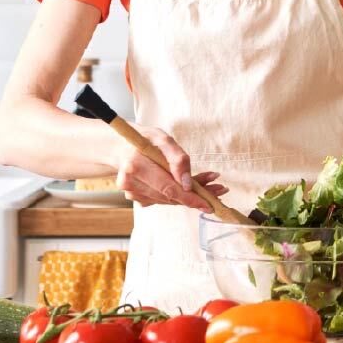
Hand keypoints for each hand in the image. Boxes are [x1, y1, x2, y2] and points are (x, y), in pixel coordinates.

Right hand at [113, 124, 227, 210]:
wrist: (122, 146)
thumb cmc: (144, 140)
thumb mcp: (163, 139)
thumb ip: (177, 158)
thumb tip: (186, 182)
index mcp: (135, 167)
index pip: (167, 188)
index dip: (189, 197)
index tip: (208, 203)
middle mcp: (131, 184)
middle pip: (170, 196)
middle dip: (196, 195)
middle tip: (220, 191)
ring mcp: (133, 194)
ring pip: (169, 199)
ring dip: (190, 195)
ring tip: (211, 186)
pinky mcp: (138, 198)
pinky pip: (164, 198)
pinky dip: (180, 194)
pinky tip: (193, 188)